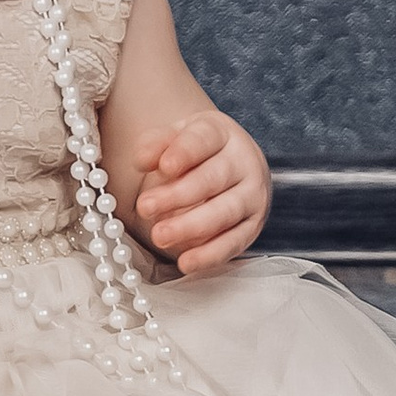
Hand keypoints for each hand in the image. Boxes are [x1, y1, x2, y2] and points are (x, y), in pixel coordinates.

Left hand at [129, 110, 270, 275]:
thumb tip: (142, 160)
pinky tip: (186, 262)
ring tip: (159, 236)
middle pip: (213, 178)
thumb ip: (157, 144)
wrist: (235, 165)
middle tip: (145, 207)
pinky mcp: (253, 226)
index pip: (203, 140)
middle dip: (178, 195)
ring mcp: (253, 195)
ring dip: (191, 226)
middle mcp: (244, 162)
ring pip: (225, 212)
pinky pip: (234, 242)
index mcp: (222, 133)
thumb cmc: (198, 152)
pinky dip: (210, 254)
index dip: (184, 153)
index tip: (164, 167)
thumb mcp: (177, 138)